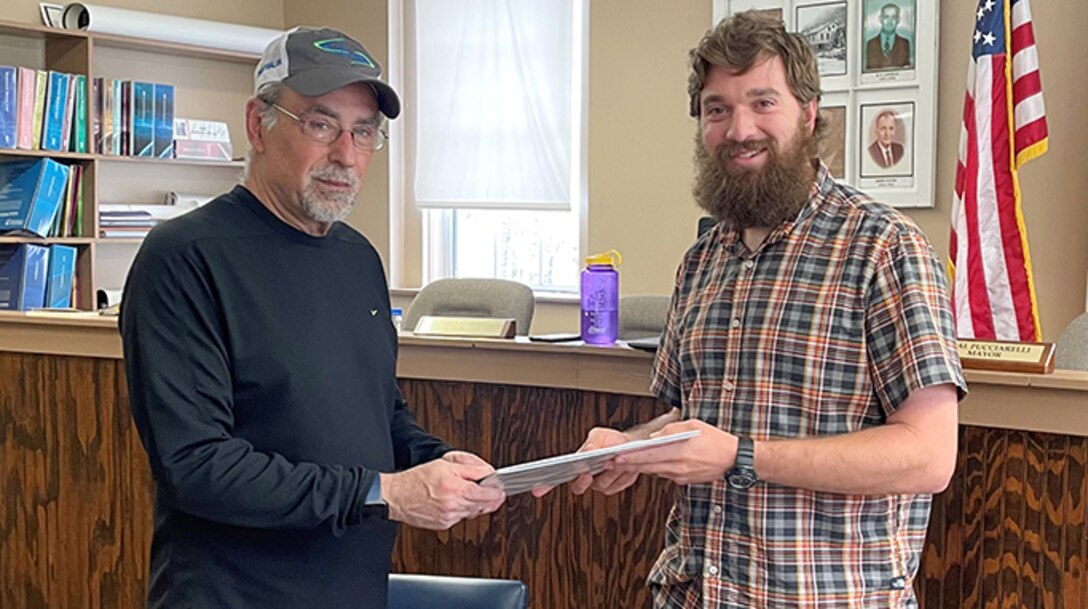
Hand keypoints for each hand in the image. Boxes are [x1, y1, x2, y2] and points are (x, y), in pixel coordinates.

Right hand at [381, 457, 505, 529]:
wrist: (397, 496)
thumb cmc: (417, 479)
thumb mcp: (446, 464)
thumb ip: (470, 467)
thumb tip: (487, 472)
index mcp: (456, 488)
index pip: (487, 494)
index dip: (497, 492)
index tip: (501, 489)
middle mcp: (454, 505)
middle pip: (483, 506)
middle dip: (491, 499)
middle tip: (496, 494)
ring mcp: (449, 517)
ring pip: (473, 513)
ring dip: (477, 504)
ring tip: (476, 495)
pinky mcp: (443, 524)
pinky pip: (461, 518)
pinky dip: (463, 510)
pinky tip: (459, 502)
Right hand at [531, 427, 639, 497]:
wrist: (631, 446)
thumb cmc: (610, 440)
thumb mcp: (600, 436)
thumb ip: (594, 441)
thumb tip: (589, 450)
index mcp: (576, 463)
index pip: (558, 474)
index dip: (547, 483)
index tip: (545, 483)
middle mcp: (584, 475)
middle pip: (577, 486)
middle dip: (582, 481)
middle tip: (587, 474)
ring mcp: (599, 483)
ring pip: (600, 486)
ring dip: (608, 474)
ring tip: (614, 462)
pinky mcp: (613, 486)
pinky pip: (614, 487)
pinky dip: (621, 477)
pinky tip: (624, 468)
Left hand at [612, 419, 736, 484]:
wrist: (734, 460)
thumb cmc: (716, 440)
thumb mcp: (693, 425)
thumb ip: (671, 430)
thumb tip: (653, 438)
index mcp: (679, 452)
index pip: (648, 456)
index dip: (630, 458)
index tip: (615, 457)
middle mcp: (678, 467)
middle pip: (647, 466)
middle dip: (627, 464)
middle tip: (609, 462)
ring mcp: (680, 476)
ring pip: (653, 471)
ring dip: (638, 467)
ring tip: (621, 463)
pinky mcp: (683, 480)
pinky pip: (664, 474)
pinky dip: (654, 469)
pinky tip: (645, 464)